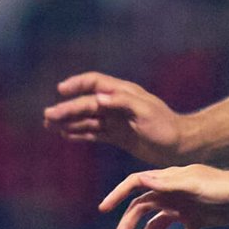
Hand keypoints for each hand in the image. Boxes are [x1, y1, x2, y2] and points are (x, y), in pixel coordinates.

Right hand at [44, 72, 187, 163]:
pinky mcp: (119, 136)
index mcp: (123, 93)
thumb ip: (123, 102)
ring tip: (50, 126)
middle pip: (86, 103)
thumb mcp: (146, 112)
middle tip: (47, 117)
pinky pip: (94, 132)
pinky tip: (66, 135)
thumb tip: (99, 98)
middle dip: (66, 109)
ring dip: (69, 121)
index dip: (77, 84)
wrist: (181, 146)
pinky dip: (80, 133)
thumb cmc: (166, 127)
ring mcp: (117, 120)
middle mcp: (117, 104)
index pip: (95, 83)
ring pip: (87, 119)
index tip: (60, 91)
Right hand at [100, 165, 228, 228]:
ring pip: (155, 227)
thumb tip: (140, 179)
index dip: (118, 194)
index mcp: (168, 179)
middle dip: (127, 227)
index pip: (136, 183)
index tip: (104, 209)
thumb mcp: (194, 184)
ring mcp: (183, 208)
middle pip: (140, 209)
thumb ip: (168, 183)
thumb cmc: (224, 186)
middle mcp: (171, 193)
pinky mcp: (196, 222)